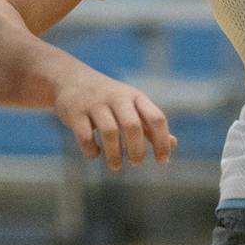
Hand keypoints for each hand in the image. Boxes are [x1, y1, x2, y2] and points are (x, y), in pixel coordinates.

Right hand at [54, 70, 175, 171]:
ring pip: (109, 132)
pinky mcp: (74, 112)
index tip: (162, 161)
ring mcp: (94, 104)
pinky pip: (85, 136)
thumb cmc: (109, 98)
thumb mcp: (132, 105)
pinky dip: (91, 150)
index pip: (156, 118)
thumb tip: (173, 143)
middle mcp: (117, 98)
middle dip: (136, 150)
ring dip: (114, 155)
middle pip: (132, 125)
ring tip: (116, 166)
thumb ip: (150, 124)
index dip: (162, 142)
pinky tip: (95, 152)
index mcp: (135, 97)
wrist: (70, 78)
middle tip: (136, 163)